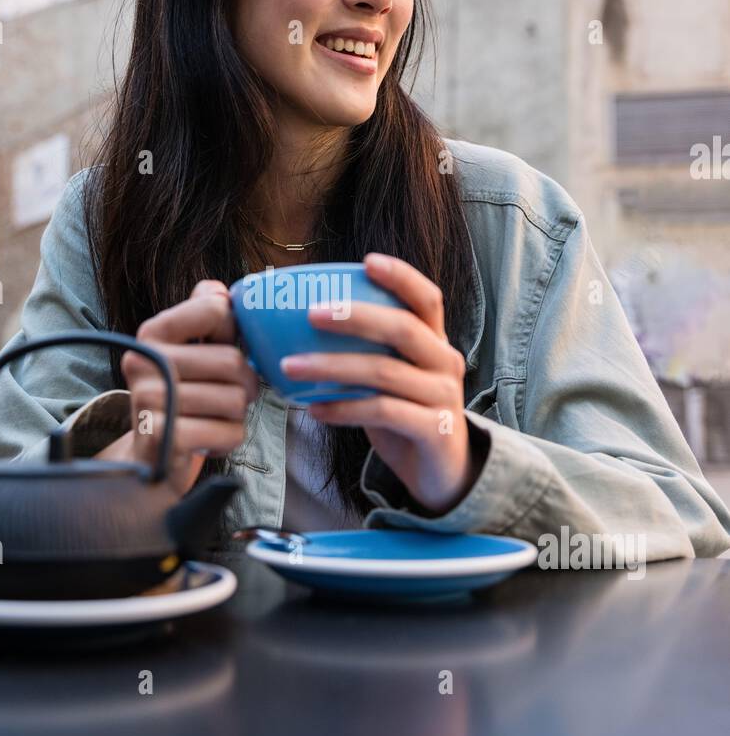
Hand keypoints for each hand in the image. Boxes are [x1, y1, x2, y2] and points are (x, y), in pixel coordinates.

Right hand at [98, 280, 259, 497]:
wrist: (154, 456)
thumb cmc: (184, 396)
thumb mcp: (191, 349)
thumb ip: (204, 313)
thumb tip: (221, 289)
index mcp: (152, 333)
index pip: (216, 309)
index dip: (234, 334)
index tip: (219, 351)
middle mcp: (144, 362)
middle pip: (233, 362)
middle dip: (244, 385)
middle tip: (227, 396)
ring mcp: (149, 401)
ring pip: (236, 400)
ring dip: (235, 415)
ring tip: (211, 418)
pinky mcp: (164, 438)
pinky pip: (231, 432)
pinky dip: (228, 439)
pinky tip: (205, 439)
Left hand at [279, 253, 487, 514]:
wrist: (444, 473)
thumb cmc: (406, 416)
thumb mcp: (391, 378)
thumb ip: (365, 353)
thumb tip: (295, 329)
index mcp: (436, 342)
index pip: (427, 299)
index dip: (401, 277)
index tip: (366, 262)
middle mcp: (445, 363)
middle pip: (403, 328)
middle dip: (355, 317)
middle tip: (310, 313)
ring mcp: (443, 397)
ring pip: (385, 372)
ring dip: (332, 367)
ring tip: (290, 367)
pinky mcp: (434, 430)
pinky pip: (382, 412)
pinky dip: (343, 408)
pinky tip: (313, 409)